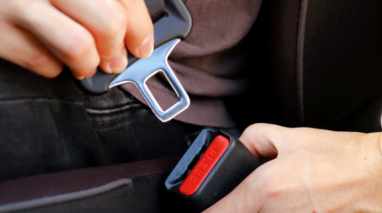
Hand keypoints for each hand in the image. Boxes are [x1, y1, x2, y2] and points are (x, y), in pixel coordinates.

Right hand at [0, 0, 153, 78]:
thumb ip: (99, 0)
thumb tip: (135, 33)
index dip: (140, 27)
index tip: (142, 45)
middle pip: (108, 22)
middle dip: (116, 49)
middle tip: (115, 59)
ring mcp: (18, 3)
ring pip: (79, 47)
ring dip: (88, 65)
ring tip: (85, 64)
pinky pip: (44, 62)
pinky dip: (55, 67)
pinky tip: (51, 54)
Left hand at [204, 123, 381, 211]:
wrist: (372, 175)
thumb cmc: (337, 157)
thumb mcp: (287, 135)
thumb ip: (253, 138)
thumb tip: (239, 147)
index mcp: (264, 189)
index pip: (217, 212)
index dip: (204, 209)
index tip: (201, 206)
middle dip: (232, 205)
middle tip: (239, 193)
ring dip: (254, 208)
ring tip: (271, 193)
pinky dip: (272, 211)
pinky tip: (285, 200)